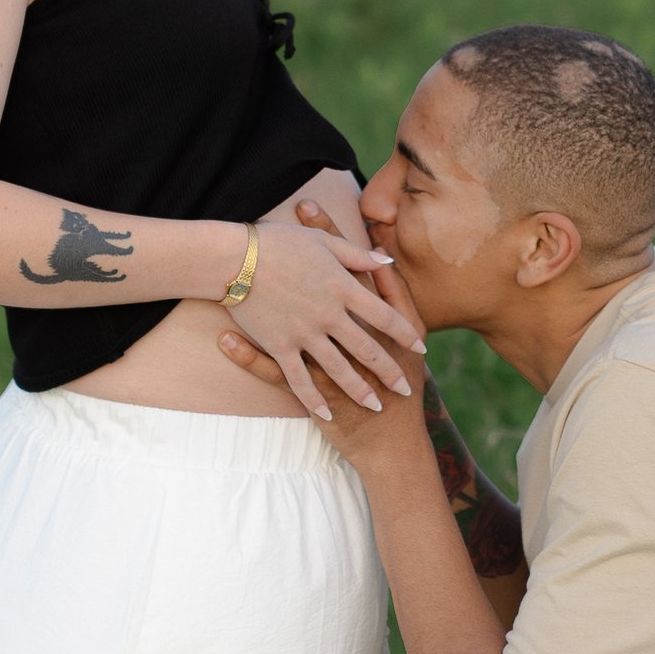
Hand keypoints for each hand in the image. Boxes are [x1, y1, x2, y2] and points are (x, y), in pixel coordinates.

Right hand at [232, 195, 425, 421]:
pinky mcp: (279, 346)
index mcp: (343, 287)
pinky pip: (299, 379)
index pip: (385, 316)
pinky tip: (325, 411)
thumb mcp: (323, 242)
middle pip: (368, 349)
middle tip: (405, 389)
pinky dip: (313, 398)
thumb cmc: (278, 242)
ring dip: (359, 390)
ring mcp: (304, 333)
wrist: (234, 258)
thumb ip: (357, 254)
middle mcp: (329, 315)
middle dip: (390, 372)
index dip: (406, 334)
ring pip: (340, 369)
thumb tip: (387, 261)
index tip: (420, 349)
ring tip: (375, 406)